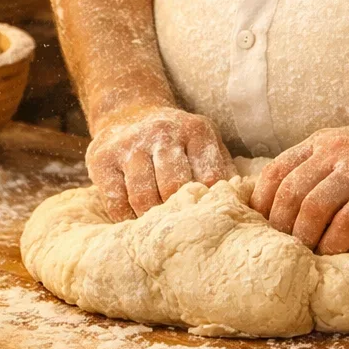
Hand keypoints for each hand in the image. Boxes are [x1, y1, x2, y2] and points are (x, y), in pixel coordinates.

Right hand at [86, 105, 232, 220]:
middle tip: (184, 235)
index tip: (210, 225)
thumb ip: (224, 170)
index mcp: (196, 130)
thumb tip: (246, 202)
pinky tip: (137, 223)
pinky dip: (128, 219)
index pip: (209, 177)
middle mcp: (162, 132)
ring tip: (160, 233)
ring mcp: (130, 144)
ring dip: (153, 220)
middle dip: (180, 215)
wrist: (129, 113)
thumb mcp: (205, 143)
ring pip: (145, 197)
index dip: (210, 206)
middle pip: (175, 187)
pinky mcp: (103, 159)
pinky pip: (117, 201)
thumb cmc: (178, 142)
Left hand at [248, 117, 348, 254]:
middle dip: (281, 227)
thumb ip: (321, 164)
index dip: (261, 203)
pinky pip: (346, 222)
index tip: (261, 228)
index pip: (275, 171)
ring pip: (313, 209)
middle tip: (284, 249)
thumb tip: (289, 202)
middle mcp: (336, 151)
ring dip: (305, 238)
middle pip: (289, 193)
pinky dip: (334, 243)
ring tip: (307, 255)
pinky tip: (334, 253)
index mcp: (323, 142)